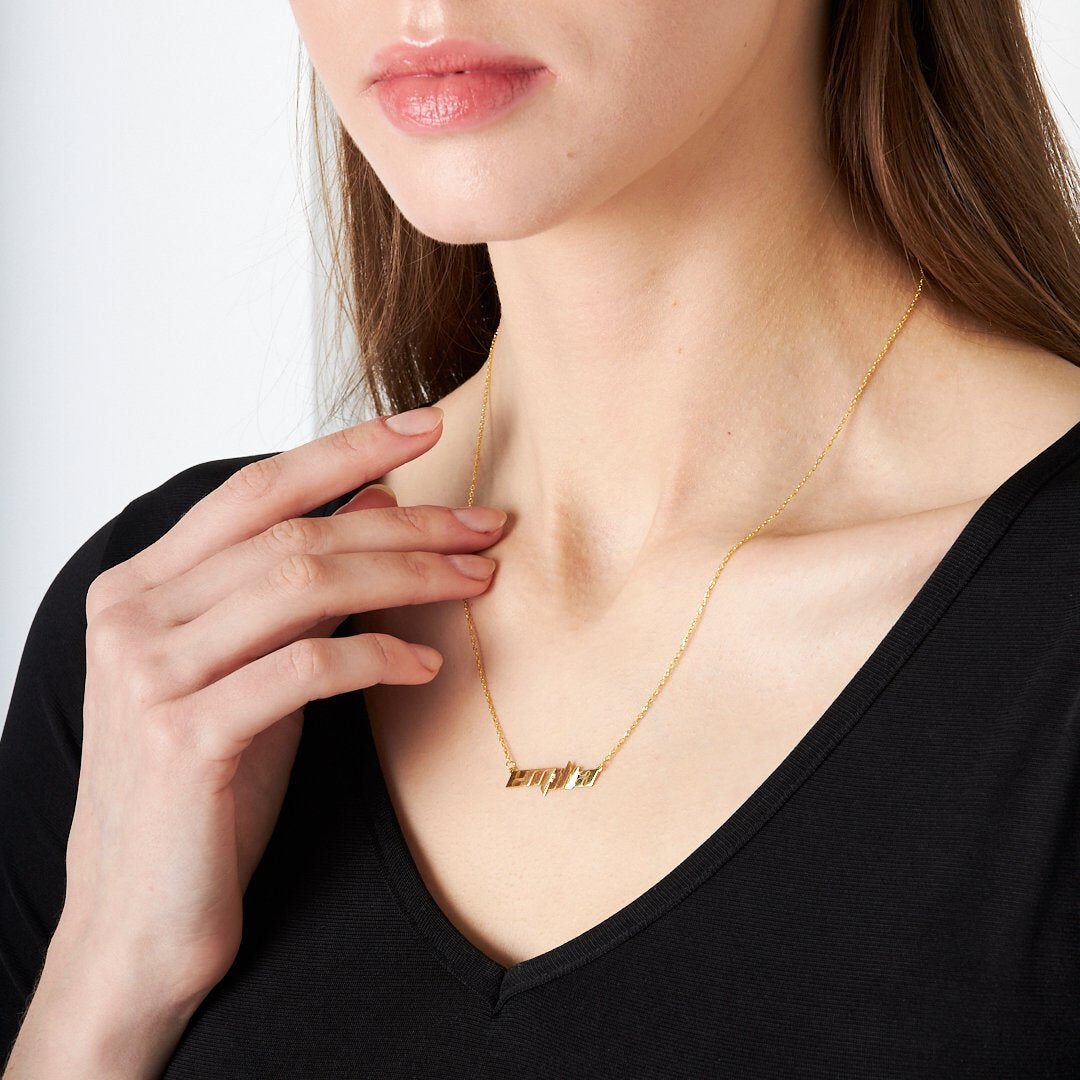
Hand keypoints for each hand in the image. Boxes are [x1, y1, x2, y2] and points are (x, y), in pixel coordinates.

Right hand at [61, 406, 505, 1009]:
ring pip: (302, 586)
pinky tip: (429, 667)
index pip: (256, 490)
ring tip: (477, 583)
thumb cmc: (207, 789)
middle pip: (293, 534)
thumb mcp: (256, 669)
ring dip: (407, 576)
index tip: (425, 426)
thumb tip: (372, 500)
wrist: (139, 921)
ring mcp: (150, 675)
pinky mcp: (183, 739)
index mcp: (143, 587)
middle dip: (404, 522)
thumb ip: (299, 586)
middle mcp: (133, 615)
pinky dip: (377, 658)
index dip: (345, 451)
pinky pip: (304, 670)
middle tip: (484, 526)